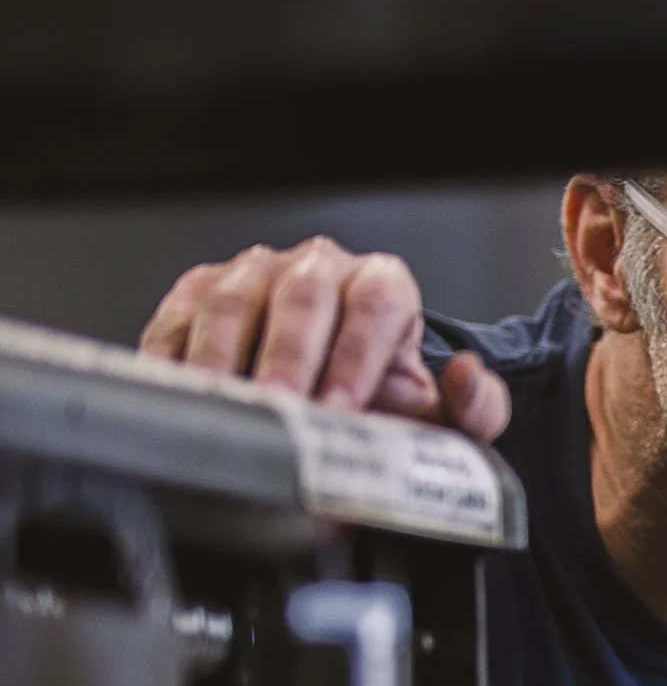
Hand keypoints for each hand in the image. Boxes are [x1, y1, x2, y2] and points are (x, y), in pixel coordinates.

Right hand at [138, 236, 509, 444]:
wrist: (329, 404)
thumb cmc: (382, 406)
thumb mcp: (439, 416)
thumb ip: (475, 407)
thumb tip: (467, 374)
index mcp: (381, 286)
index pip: (375, 305)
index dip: (357, 356)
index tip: (341, 408)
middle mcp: (316, 269)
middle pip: (300, 300)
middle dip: (289, 360)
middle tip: (279, 411)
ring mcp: (250, 275)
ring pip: (230, 304)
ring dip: (224, 361)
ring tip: (224, 412)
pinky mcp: (194, 295)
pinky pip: (175, 322)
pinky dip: (172, 362)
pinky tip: (178, 402)